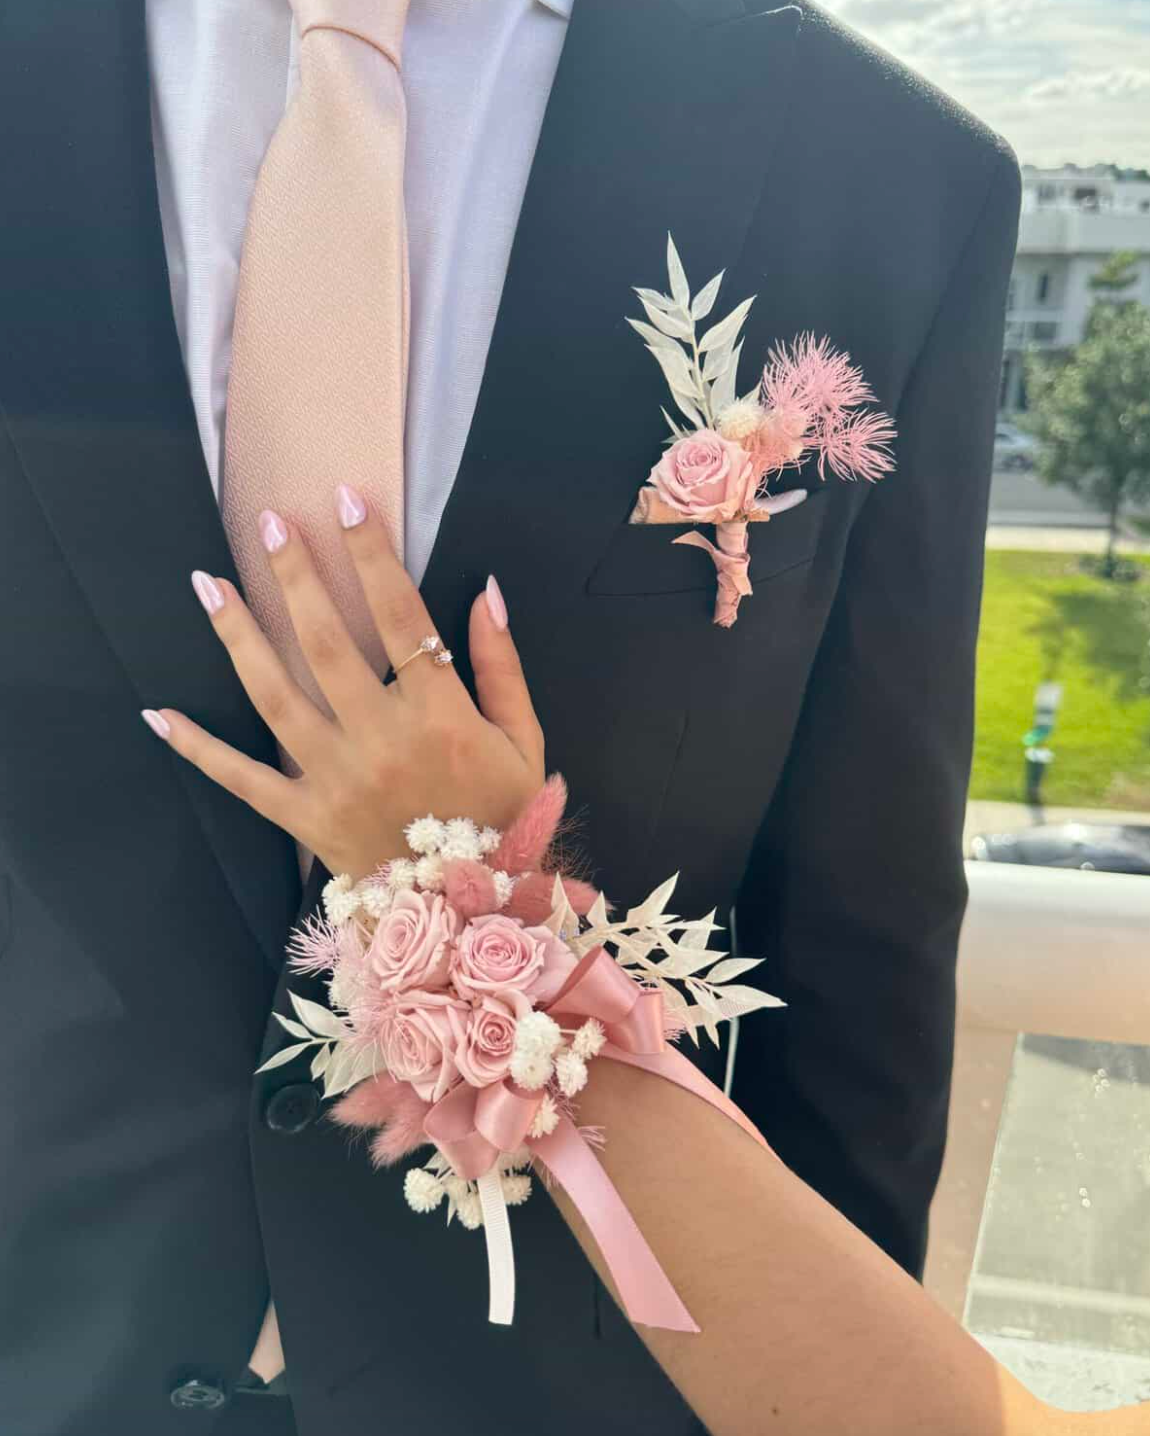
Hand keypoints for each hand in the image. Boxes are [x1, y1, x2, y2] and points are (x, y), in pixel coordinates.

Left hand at [141, 486, 544, 879]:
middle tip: (269, 524)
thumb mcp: (524, 742)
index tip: (345, 501)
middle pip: (327, 641)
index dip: (371, 553)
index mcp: (439, 714)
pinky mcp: (303, 816)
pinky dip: (199, 750)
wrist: (474, 914)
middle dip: (296, 576)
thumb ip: (502, 666)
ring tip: (208, 584)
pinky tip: (159, 714)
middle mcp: (380, 738)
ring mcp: (334, 777)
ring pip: (275, 694)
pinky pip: (243, 779)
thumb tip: (485, 592)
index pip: (402, 615)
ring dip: (239, 635)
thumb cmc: (502, 821)